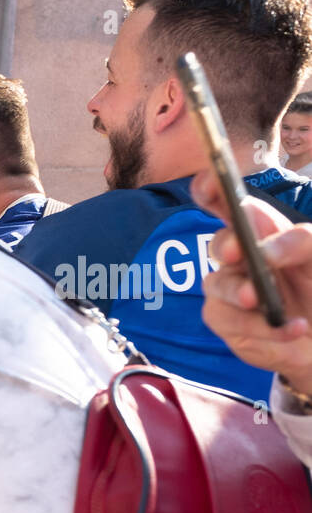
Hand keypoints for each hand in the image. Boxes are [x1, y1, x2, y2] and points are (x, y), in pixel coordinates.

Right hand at [192, 172, 311, 395]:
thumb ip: (301, 243)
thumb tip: (265, 251)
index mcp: (262, 233)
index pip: (228, 204)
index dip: (212, 190)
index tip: (211, 183)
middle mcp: (241, 258)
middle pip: (219, 243)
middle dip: (226, 245)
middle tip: (238, 251)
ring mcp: (229, 290)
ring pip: (216, 284)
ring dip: (239, 293)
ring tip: (263, 303)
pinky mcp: (226, 322)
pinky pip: (226, 319)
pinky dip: (260, 327)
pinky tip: (290, 329)